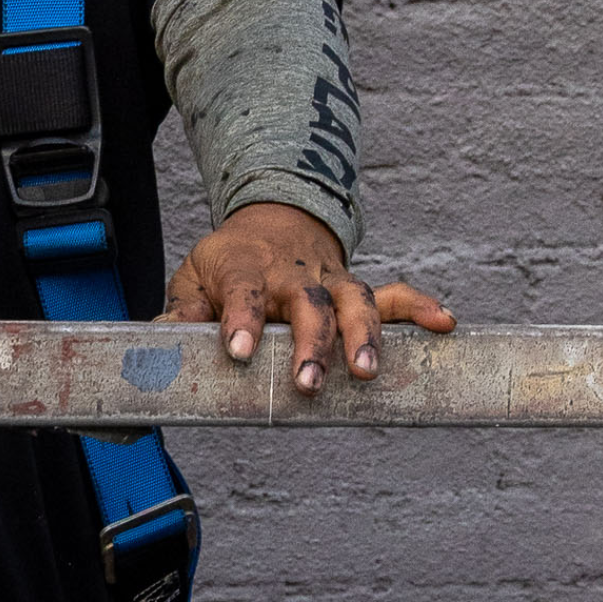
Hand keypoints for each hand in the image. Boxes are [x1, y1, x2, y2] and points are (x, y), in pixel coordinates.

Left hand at [163, 201, 453, 390]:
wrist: (273, 217)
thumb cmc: (229, 260)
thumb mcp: (193, 278)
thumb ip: (180, 312)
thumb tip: (157, 344)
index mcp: (246, 268)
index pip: (243, 292)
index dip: (240, 320)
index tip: (237, 352)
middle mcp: (293, 274)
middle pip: (308, 304)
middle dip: (311, 344)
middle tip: (308, 384)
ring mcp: (330, 280)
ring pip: (355, 301)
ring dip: (365, 335)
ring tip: (367, 371)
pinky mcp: (355, 288)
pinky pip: (394, 295)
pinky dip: (420, 307)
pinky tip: (445, 324)